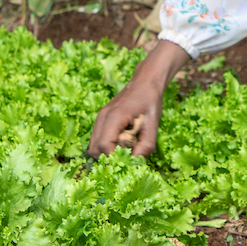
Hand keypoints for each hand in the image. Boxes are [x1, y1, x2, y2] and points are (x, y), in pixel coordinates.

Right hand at [88, 40, 190, 157]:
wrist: (144, 82)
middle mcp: (103, 117)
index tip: (127, 164)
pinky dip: (105, 147)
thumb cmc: (150, 101)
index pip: (104, 145)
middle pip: (94, 149)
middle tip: (126, 159)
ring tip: (125, 151)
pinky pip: (96, 139)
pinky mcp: (101, 120)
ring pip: (93, 146)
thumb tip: (135, 162)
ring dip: (106, 154)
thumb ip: (146, 145)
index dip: (114, 159)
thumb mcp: (153, 124)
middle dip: (109, 159)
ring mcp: (100, 118)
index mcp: (115, 116)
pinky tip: (121, 144)